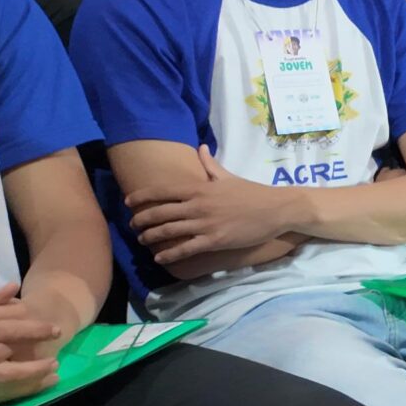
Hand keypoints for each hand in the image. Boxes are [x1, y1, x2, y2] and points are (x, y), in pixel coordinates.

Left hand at [124, 145, 303, 264]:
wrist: (277, 209)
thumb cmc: (252, 192)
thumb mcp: (228, 176)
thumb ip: (210, 164)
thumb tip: (201, 147)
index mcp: (200, 187)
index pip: (163, 190)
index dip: (142, 196)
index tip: (128, 202)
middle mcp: (198, 205)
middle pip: (160, 212)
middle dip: (141, 220)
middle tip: (132, 226)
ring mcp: (206, 223)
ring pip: (169, 231)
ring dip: (151, 237)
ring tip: (142, 241)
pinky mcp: (215, 240)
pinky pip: (186, 248)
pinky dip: (170, 254)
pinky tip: (160, 258)